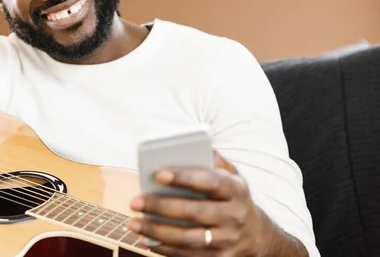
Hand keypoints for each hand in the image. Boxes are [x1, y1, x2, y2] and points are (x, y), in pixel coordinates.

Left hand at [128, 152, 264, 255]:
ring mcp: (228, 240)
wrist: (256, 234)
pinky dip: (165, 249)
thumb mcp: (231, 176)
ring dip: (157, 231)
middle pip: (194, 212)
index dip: (184, 177)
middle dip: (161, 206)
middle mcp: (234, 216)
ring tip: (134, 222)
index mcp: (236, 190)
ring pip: (188, 238)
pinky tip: (146, 240)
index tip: (158, 174)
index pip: (210, 182)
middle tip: (135, 202)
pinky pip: (188, 256)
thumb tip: (188, 146)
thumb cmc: (231, 197)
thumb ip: (213, 161)